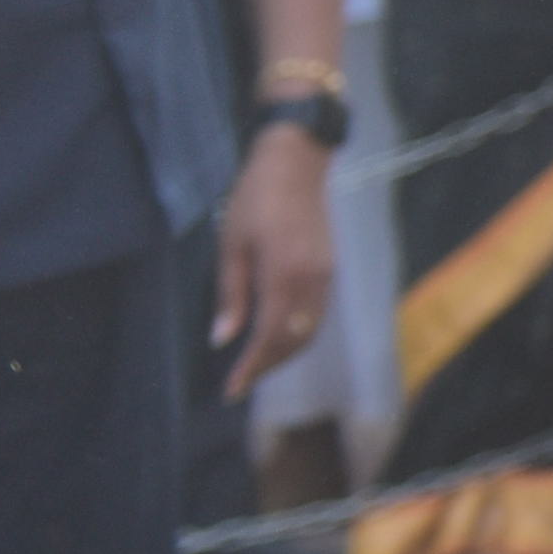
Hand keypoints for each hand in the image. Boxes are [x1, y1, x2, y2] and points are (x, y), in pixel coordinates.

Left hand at [212, 125, 336, 397]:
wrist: (297, 163)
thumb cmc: (254, 200)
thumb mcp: (231, 246)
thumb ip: (231, 295)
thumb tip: (223, 340)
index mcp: (283, 274)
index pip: (269, 336)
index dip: (251, 368)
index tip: (231, 390)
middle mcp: (312, 280)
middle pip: (295, 341)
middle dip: (268, 367)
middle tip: (239, 384)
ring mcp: (326, 276)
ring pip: (309, 331)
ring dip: (284, 354)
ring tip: (255, 366)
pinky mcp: (330, 270)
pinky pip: (316, 315)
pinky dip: (297, 335)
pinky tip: (275, 338)